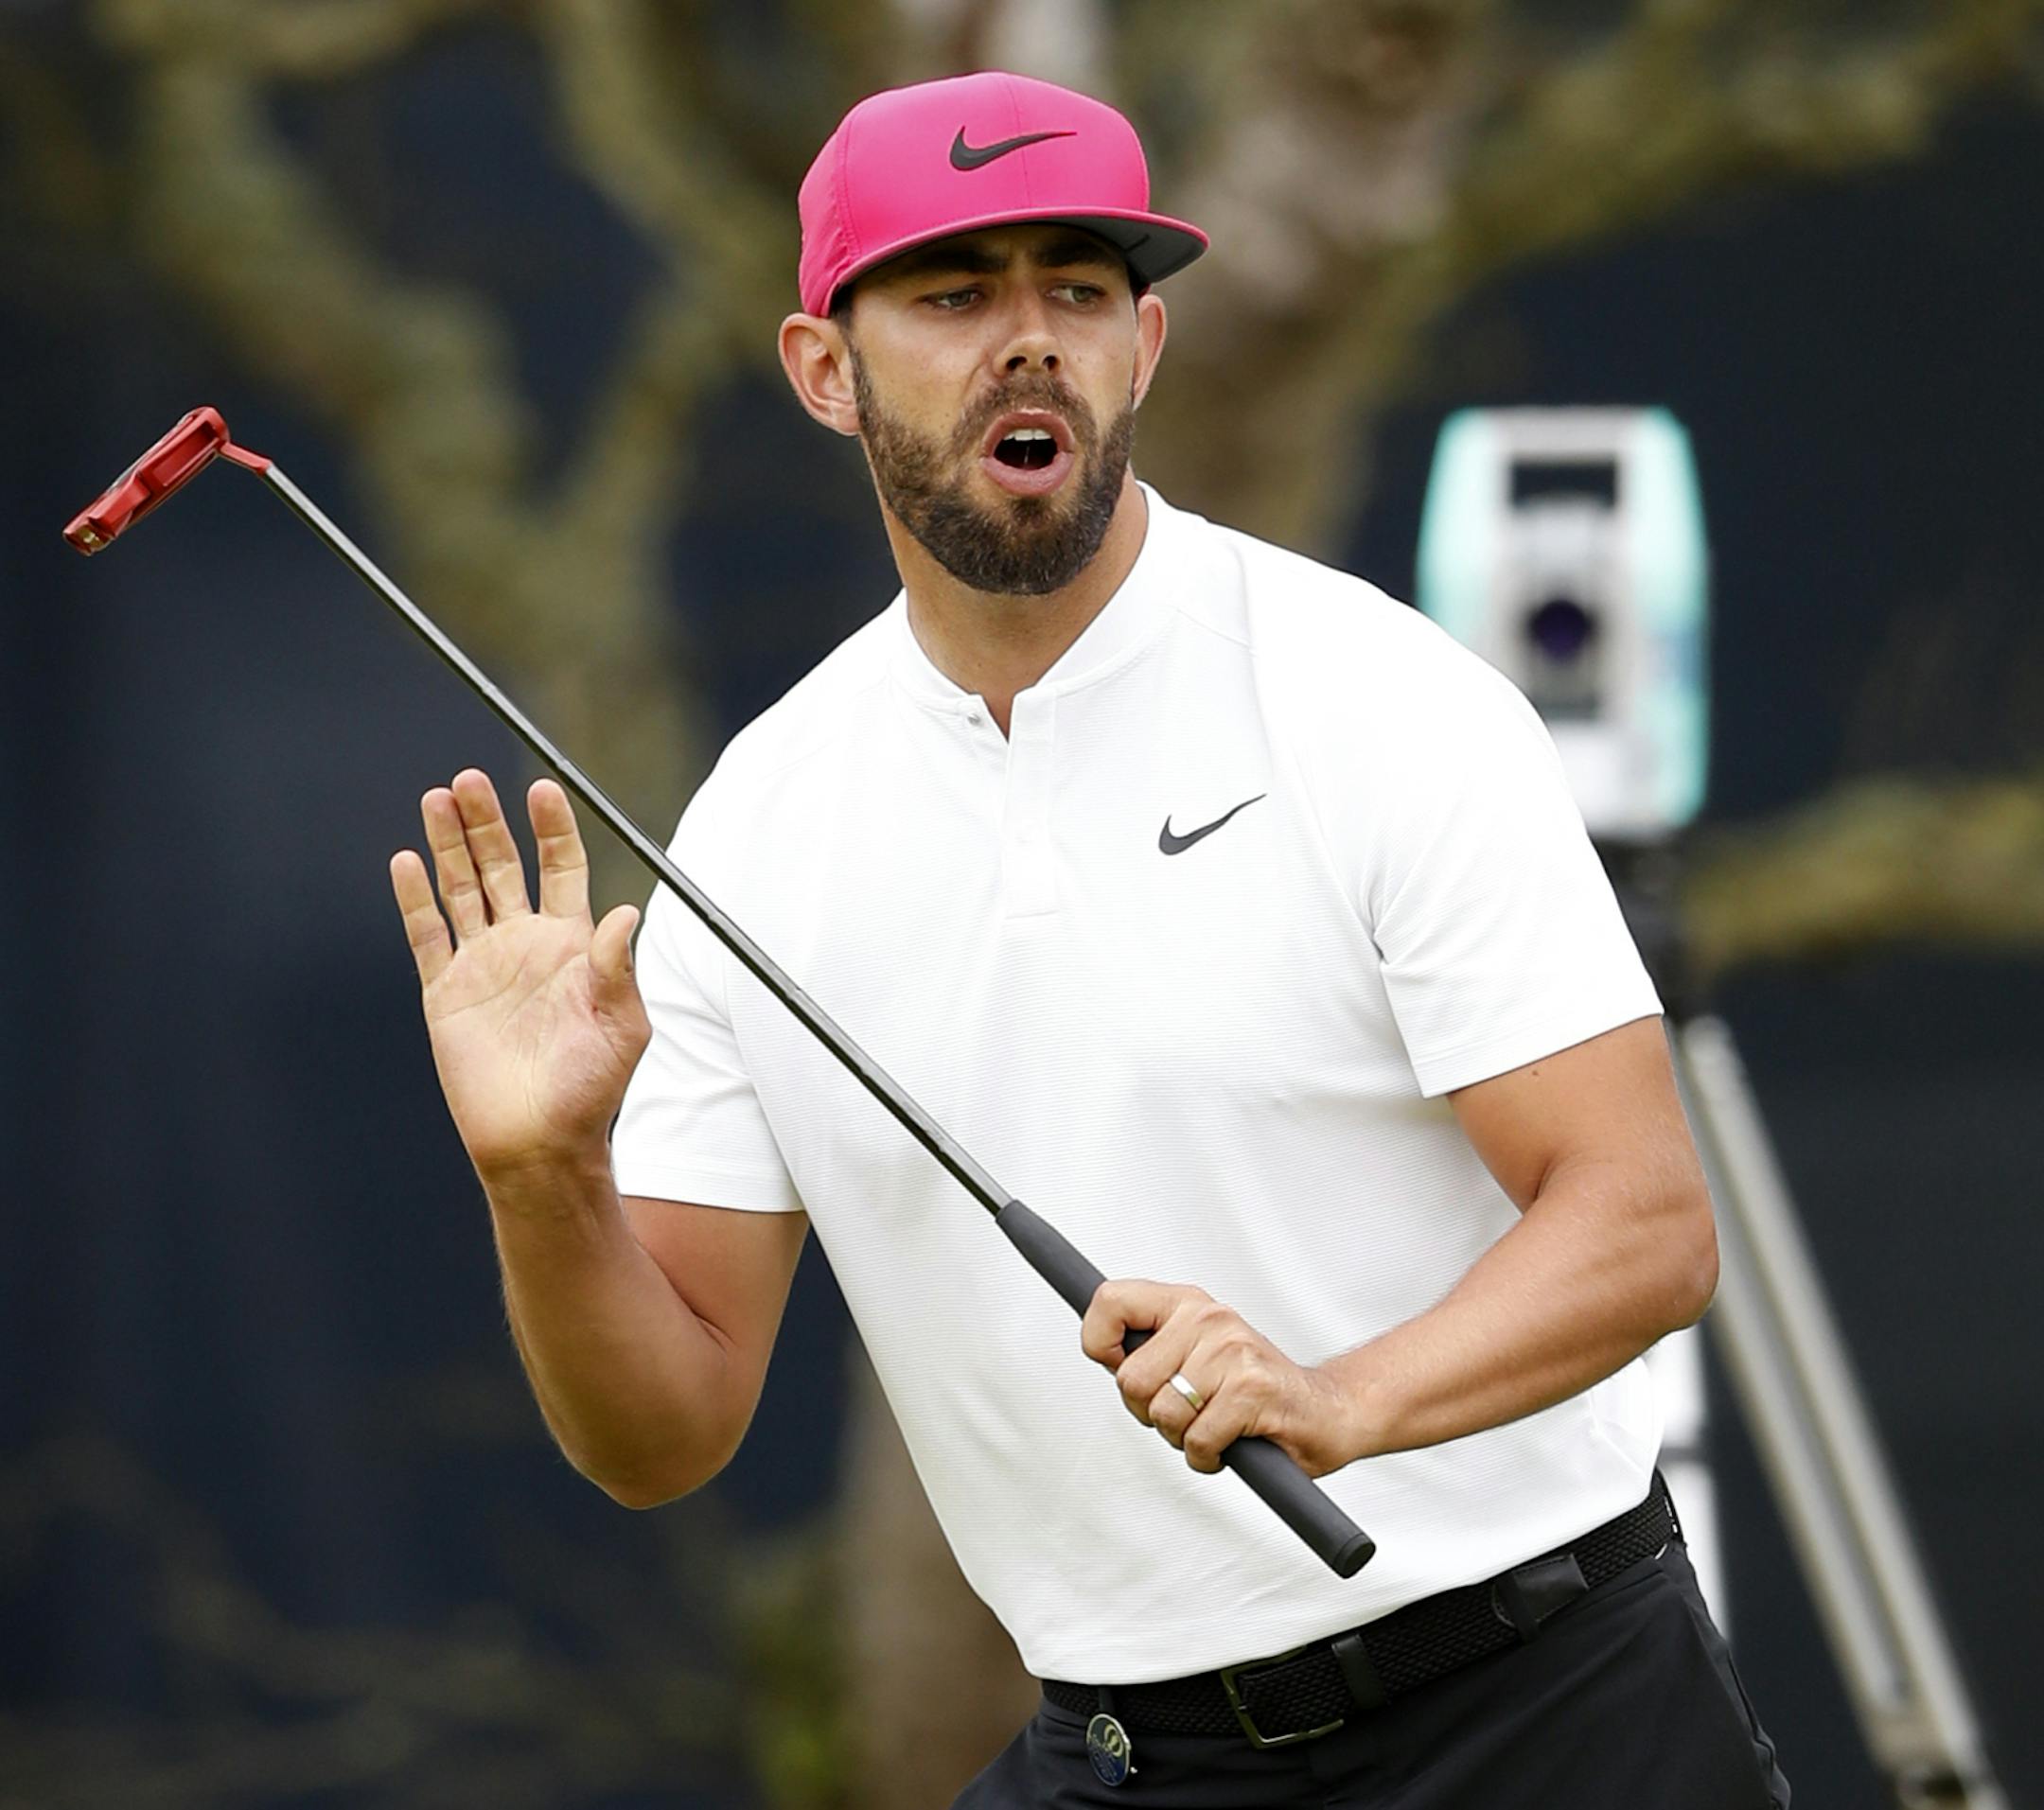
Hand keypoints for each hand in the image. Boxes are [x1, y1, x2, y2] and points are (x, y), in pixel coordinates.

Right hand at [390, 769, 649, 1181]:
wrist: (539, 1142)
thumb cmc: (591, 1089)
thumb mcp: (623, 1026)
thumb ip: (619, 968)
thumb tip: (628, 913)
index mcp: (573, 946)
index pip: (562, 868)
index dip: (552, 829)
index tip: (542, 790)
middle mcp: (526, 945)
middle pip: (504, 866)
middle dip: (488, 821)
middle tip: (470, 779)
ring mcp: (483, 966)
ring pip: (462, 889)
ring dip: (450, 844)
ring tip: (438, 798)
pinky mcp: (446, 992)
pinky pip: (428, 935)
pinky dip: (416, 898)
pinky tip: (407, 861)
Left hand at [1081, 1282, 1358, 1477]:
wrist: (1326, 1410)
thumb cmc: (1252, 1389)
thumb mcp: (1194, 1352)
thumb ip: (1150, 1349)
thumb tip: (1102, 1352)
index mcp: (1188, 1304)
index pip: (1111, 1301)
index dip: (1099, 1343)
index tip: (1117, 1366)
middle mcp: (1209, 1319)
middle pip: (1130, 1380)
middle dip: (1148, 1413)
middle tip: (1184, 1413)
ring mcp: (1232, 1352)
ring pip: (1163, 1415)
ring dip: (1182, 1438)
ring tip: (1212, 1425)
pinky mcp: (1251, 1390)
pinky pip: (1197, 1440)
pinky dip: (1207, 1457)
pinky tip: (1229, 1444)